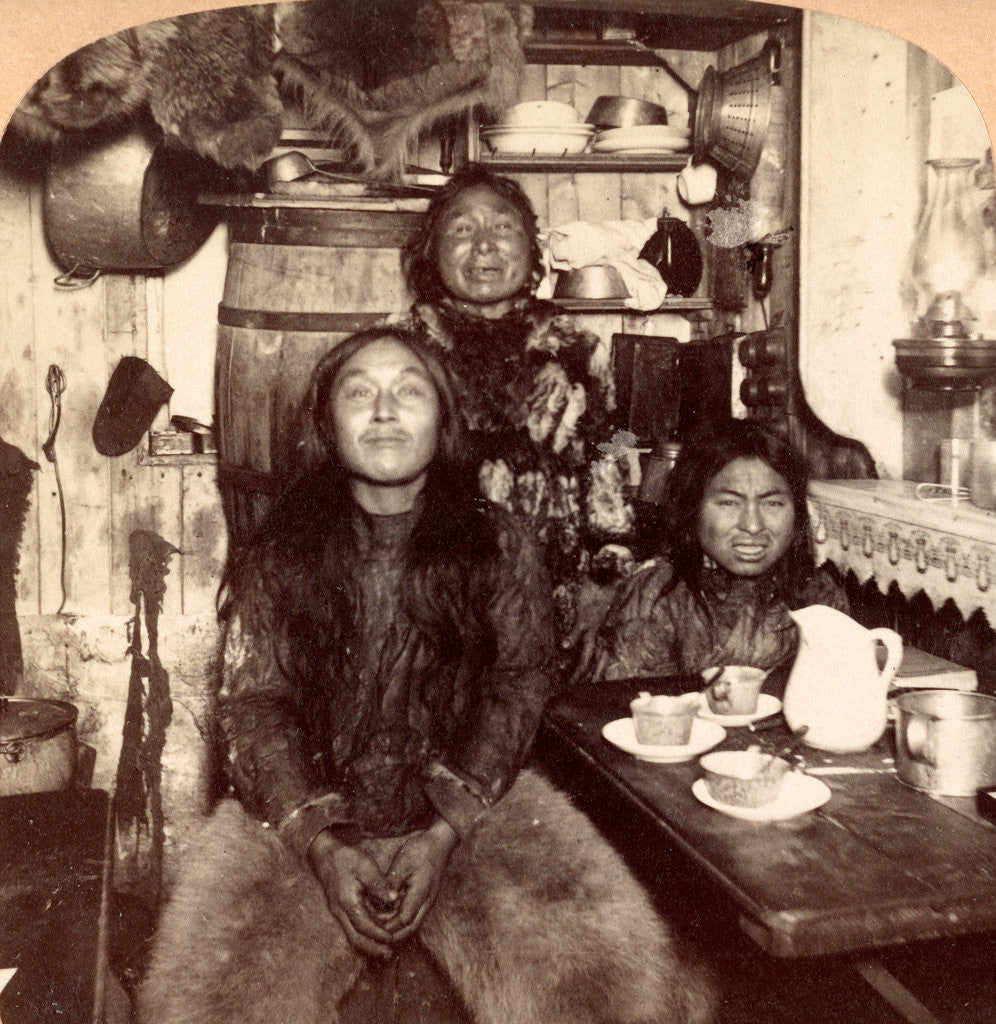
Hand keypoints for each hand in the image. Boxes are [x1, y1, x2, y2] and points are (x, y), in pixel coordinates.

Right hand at [307, 829, 399, 957]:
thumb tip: (394, 899)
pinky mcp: (339, 908)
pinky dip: (363, 934)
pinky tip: (374, 934)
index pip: (364, 926)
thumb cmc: (346, 858)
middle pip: (355, 938)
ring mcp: (337, 911)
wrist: (325, 853)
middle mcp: (340, 911)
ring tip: (384, 949)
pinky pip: (350, 927)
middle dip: (372, 947)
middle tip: (388, 954)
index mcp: (347, 902)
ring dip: (368, 943)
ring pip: (352, 935)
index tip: (392, 939)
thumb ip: (379, 884)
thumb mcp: (366, 866)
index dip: (378, 934)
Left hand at [382, 818, 458, 940]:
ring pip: (412, 922)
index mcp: (421, 894)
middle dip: (393, 933)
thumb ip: (391, 883)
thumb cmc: (421, 850)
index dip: (389, 927)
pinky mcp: (426, 897)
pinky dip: (401, 918)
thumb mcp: (402, 863)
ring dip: (397, 927)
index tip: (373, 928)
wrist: (440, 842)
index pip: (404, 920)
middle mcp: (426, 902)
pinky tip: (389, 913)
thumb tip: (379, 901)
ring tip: (379, 924)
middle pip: (410, 927)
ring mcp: (427, 900)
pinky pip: (414, 914)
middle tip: (375, 932)